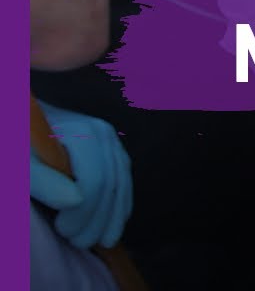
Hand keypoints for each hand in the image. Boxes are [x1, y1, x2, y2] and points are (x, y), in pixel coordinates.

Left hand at [30, 103, 132, 248]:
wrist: (22, 122)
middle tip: (80, 243)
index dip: (83, 212)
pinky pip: (124, 180)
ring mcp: (111, 140)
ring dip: (113, 217)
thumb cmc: (17, 144)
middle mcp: (104, 133)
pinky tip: (111, 223)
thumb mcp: (21, 164)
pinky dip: (120, 205)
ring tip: (99, 241)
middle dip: (99, 219)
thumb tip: (75, 202)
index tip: (63, 231)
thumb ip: (43, 181)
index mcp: (83, 133)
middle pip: (111, 184)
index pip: (95, 181)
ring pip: (122, 184)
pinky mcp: (113, 149)